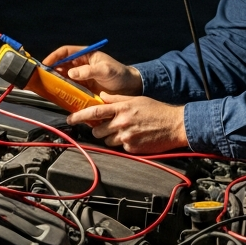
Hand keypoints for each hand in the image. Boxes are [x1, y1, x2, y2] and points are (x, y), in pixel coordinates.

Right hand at [42, 46, 142, 95]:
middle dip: (52, 70)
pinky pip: (70, 89)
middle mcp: (82, 65)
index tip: (46, 63)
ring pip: (64, 77)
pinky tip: (59, 96)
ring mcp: (82, 77)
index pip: (67, 52)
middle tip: (43, 77)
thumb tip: (71, 72)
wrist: (130, 88)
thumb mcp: (105, 70)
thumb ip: (88, 71)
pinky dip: (64, 91)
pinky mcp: (83, 89)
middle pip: (62, 65)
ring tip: (48, 87)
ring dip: (56, 82)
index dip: (55, 56)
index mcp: (86, 56)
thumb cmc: (119, 74)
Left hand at [67, 94, 187, 153]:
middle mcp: (122, 122)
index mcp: (122, 108)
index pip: (94, 112)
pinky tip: (134, 137)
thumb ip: (117, 99)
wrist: (175, 125)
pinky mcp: (132, 148)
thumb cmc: (157, 110)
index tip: (70, 119)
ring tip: (125, 131)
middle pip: (97, 130)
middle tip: (106, 126)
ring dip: (111, 137)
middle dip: (98, 130)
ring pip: (107, 140)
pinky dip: (124, 144)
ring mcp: (126, 136)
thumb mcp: (136, 99)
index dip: (79, 116)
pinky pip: (120, 148)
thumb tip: (102, 96)